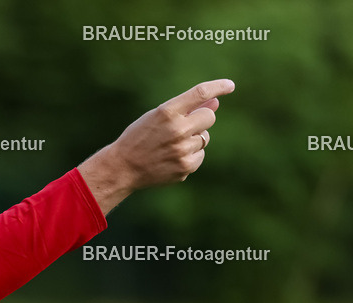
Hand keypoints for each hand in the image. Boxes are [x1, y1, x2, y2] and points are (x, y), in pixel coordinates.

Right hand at [78, 79, 235, 213]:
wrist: (122, 168)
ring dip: (193, 139)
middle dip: (201, 119)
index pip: (200, 93)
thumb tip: (216, 102)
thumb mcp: (157, 116)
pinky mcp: (185, 167)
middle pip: (209, 117)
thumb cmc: (139, 138)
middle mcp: (177, 130)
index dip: (218, 86)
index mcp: (167, 112)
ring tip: (170, 146)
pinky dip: (190, 155)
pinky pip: (200, 155)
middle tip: (184, 125)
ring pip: (204, 138)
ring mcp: (182, 151)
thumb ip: (186, 109)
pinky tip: (171, 158)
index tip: (229, 85)